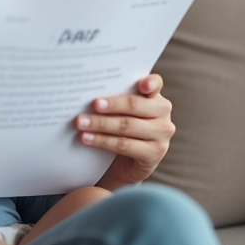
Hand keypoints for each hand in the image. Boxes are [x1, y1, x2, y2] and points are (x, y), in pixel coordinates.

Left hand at [75, 74, 173, 189]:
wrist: (126, 161)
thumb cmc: (121, 127)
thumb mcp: (121, 110)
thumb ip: (115, 97)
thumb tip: (87, 90)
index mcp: (155, 96)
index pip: (156, 84)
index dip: (150, 83)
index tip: (141, 84)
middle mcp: (163, 113)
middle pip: (135, 105)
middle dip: (112, 105)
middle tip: (93, 104)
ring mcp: (162, 134)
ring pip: (127, 126)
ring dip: (101, 124)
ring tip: (81, 122)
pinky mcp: (154, 154)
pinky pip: (124, 145)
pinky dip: (102, 141)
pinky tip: (87, 138)